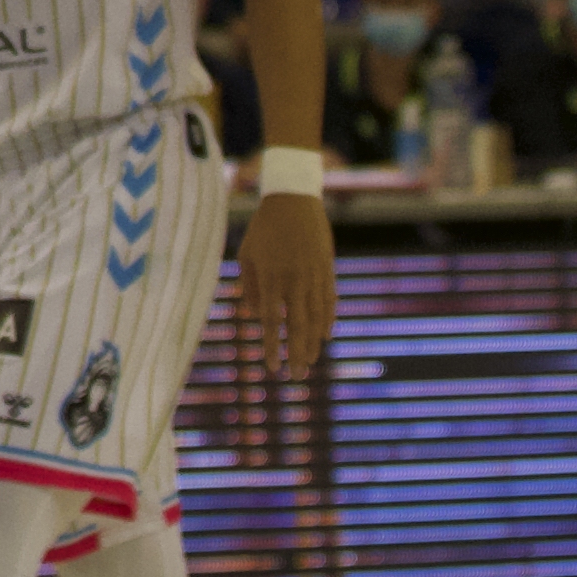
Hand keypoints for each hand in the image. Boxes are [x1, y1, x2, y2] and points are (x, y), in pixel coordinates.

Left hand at [236, 181, 335, 376]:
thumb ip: (247, 287)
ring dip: (313, 343)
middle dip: (296, 354)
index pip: (270, 321)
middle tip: (295, 377)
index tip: (272, 367)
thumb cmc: (263, 228)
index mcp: (270, 278)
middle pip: (296, 326)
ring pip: (316, 317)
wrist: (293, 199)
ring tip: (309, 362)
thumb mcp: (247, 254)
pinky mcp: (327, 269)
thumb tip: (249, 317)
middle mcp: (294, 280)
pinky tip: (325, 337)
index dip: (272, 346)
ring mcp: (314, 275)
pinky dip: (327, 320)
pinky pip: (329, 301)